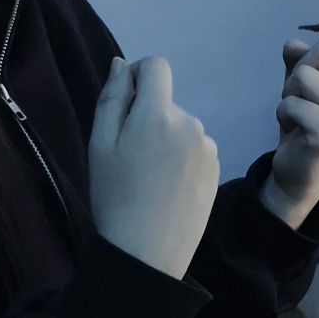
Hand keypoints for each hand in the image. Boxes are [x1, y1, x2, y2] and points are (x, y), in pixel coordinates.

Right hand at [88, 56, 219, 280]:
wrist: (147, 253)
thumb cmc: (115, 196)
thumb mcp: (100, 145)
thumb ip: (112, 99)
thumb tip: (122, 64)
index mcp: (158, 113)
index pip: (156, 66)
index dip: (138, 77)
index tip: (126, 105)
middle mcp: (190, 121)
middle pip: (166, 102)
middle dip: (149, 118)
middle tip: (131, 158)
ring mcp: (208, 145)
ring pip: (181, 126)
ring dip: (167, 139)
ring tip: (151, 177)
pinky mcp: (218, 166)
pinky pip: (195, 147)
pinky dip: (183, 158)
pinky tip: (170, 187)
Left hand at [260, 29, 318, 229]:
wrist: (301, 173)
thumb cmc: (305, 123)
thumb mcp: (301, 84)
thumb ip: (299, 59)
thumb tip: (292, 45)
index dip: (313, 54)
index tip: (314, 83)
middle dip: (299, 73)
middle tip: (304, 100)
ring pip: (303, 75)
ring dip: (289, 94)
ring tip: (300, 115)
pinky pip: (291, 102)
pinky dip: (283, 113)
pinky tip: (296, 130)